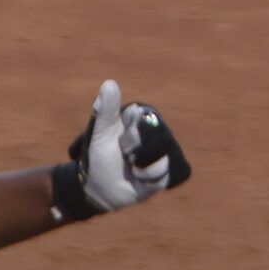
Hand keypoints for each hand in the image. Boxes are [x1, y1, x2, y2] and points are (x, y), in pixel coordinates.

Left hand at [50, 80, 191, 222]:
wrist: (100, 186)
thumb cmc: (99, 155)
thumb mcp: (100, 133)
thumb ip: (106, 109)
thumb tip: (109, 83)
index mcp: (142, 117)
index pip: (146, 121)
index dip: (130, 136)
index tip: (120, 142)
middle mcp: (157, 131)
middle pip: (159, 141)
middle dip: (136, 154)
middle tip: (125, 156)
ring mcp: (165, 151)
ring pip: (163, 161)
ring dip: (143, 170)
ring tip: (133, 169)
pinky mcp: (169, 170)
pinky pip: (167, 176)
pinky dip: (149, 182)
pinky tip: (141, 180)